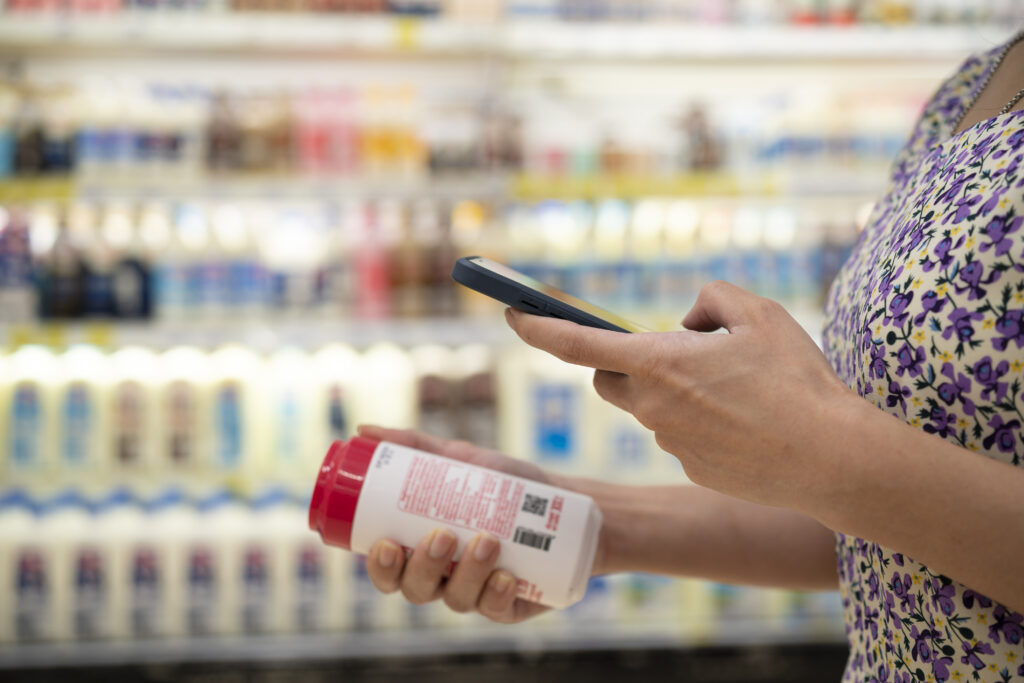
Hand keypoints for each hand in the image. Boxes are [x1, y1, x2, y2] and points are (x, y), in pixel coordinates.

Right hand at [357, 425, 558, 623]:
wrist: (562, 502)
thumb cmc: (503, 483)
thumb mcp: (459, 459)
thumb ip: (415, 446)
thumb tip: (363, 431)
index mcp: (421, 551)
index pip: (388, 571)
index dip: (380, 568)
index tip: (386, 544)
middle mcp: (444, 577)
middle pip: (417, 589)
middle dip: (423, 568)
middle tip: (442, 535)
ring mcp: (476, 593)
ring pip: (458, 599)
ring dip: (469, 572)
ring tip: (487, 539)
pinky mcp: (509, 605)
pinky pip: (496, 609)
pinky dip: (498, 594)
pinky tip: (507, 576)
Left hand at [504, 281, 856, 513]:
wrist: (832, 458)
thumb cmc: (797, 380)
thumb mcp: (760, 314)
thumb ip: (711, 300)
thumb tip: (686, 324)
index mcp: (659, 363)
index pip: (576, 342)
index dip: (537, 325)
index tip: (510, 311)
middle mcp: (652, 407)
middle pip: (607, 378)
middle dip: (617, 361)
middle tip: (662, 351)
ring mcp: (669, 443)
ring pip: (647, 408)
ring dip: (668, 391)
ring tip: (731, 388)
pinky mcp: (691, 468)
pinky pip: (678, 436)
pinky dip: (696, 423)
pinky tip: (744, 422)